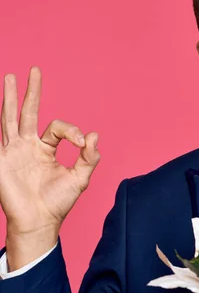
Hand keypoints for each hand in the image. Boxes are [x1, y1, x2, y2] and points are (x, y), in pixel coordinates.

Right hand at [0, 66, 99, 269]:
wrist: (39, 222)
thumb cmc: (58, 202)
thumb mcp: (79, 178)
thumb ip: (89, 157)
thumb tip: (95, 136)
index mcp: (45, 148)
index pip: (57, 126)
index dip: (71, 130)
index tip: (82, 142)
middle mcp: (27, 146)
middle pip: (27, 112)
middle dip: (30, 92)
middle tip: (33, 70)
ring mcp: (12, 151)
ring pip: (9, 118)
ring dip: (8, 98)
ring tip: (9, 76)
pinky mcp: (1, 161)